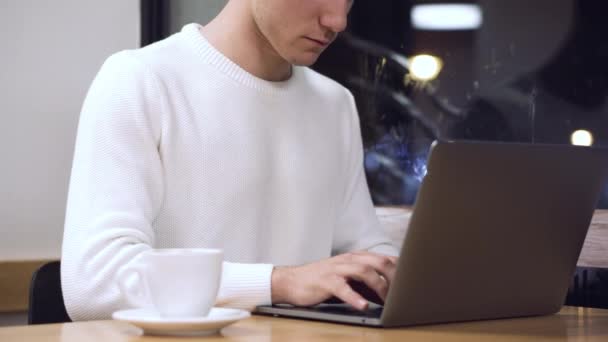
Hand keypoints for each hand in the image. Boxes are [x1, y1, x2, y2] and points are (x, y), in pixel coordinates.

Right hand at [271, 251, 397, 309]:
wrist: (291, 281)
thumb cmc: (322, 281)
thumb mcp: (347, 276)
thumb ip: (366, 280)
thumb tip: (390, 292)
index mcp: (356, 257)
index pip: (384, 258)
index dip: (401, 271)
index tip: (412, 284)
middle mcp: (348, 259)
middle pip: (379, 262)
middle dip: (395, 277)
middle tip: (404, 293)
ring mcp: (336, 269)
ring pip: (364, 271)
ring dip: (379, 286)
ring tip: (387, 300)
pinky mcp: (325, 281)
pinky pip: (343, 288)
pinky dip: (355, 297)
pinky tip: (363, 306)